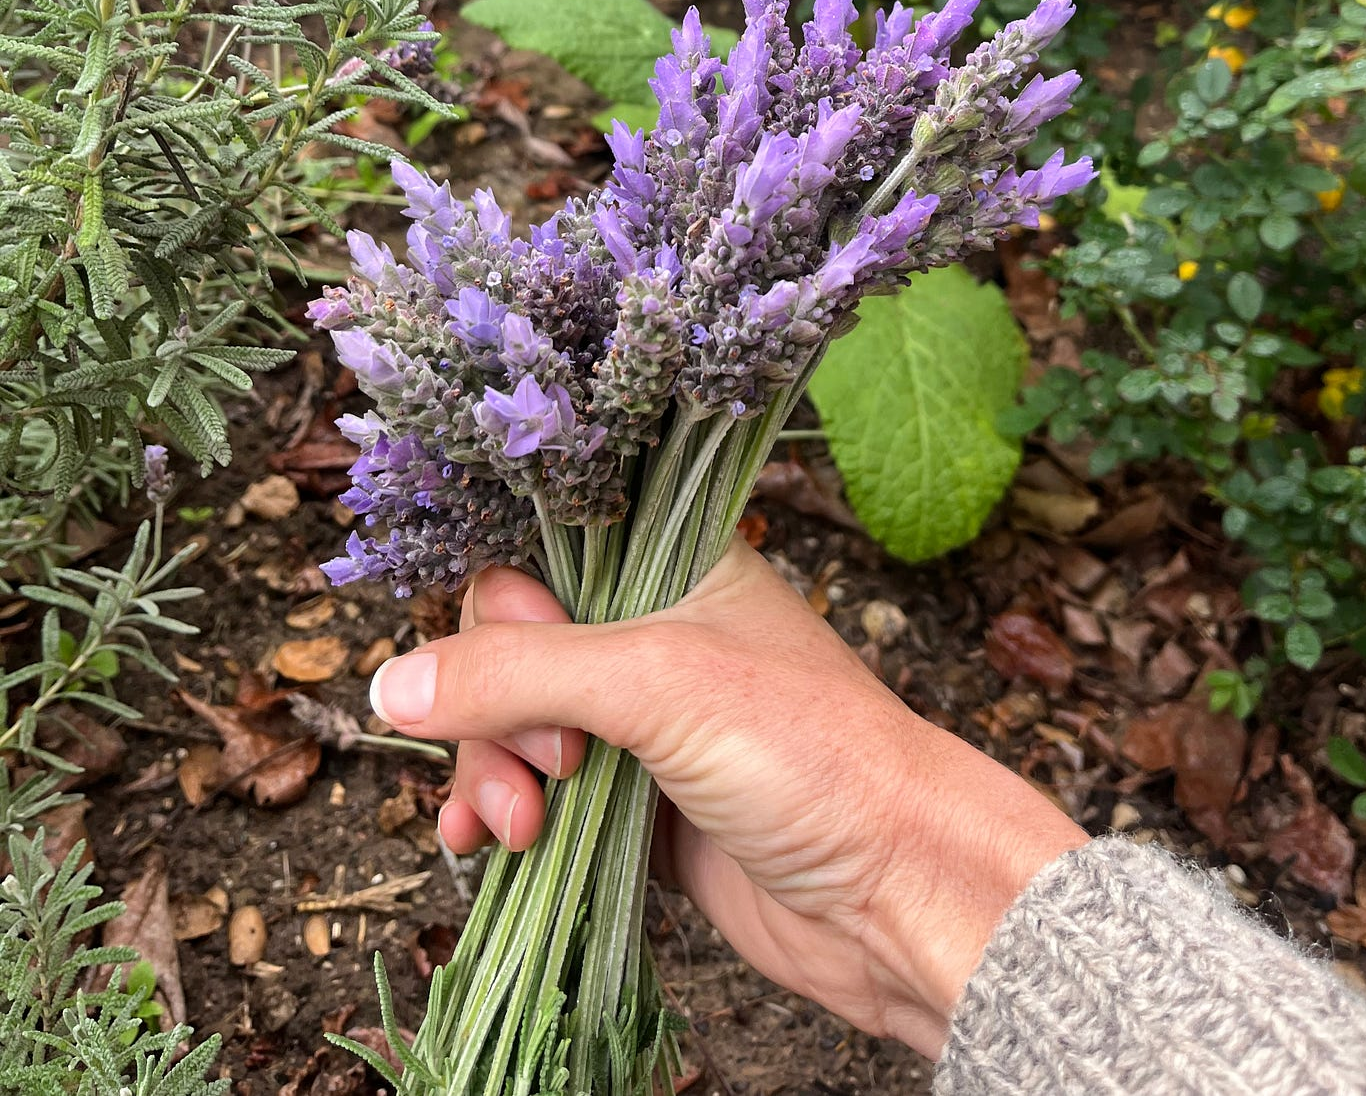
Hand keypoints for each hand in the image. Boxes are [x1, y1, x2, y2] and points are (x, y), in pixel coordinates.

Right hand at [369, 536, 1084, 1056]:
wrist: (896, 891)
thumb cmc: (810, 754)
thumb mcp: (656, 684)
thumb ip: (520, 673)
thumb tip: (388, 685)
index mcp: (670, 563)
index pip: (536, 555)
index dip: (506, 614)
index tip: (515, 667)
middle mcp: (650, 633)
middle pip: (509, 648)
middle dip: (496, 713)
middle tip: (556, 764)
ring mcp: (641, 722)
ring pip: (514, 726)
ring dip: (491, 774)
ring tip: (521, 828)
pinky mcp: (635, 805)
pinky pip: (535, 794)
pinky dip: (497, 816)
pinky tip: (483, 848)